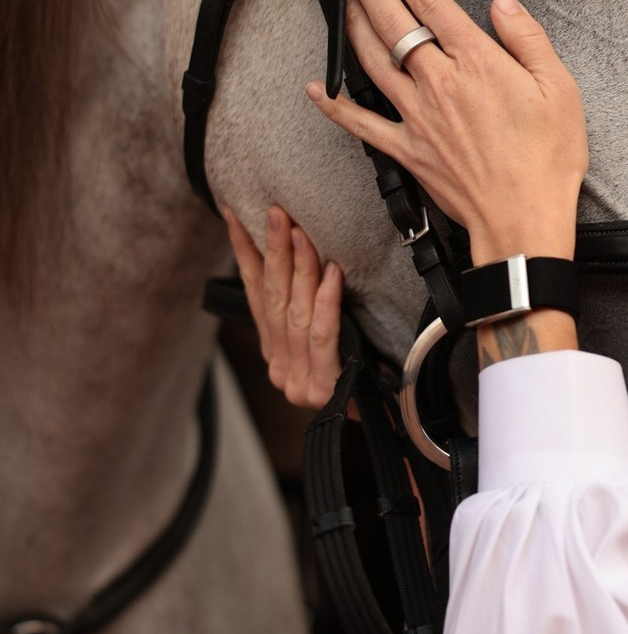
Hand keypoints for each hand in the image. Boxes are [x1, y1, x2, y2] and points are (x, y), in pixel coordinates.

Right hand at [223, 205, 343, 408]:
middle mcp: (279, 364)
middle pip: (272, 298)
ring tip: (302, 233)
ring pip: (294, 313)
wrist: (387, 422)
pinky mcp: (322, 388)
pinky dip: (326, 303)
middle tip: (274, 211)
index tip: (234, 214)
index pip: (255, 293)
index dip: (244, 253)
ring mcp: (297, 380)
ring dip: (298, 269)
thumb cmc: (361, 374)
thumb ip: (306, 311)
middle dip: (272, 251)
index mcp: (273, 351)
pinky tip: (331, 274)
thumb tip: (300, 253)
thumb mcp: (328, 340)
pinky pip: (322, 336)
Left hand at [304, 0, 587, 266]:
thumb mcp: (560, 89)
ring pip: (372, 61)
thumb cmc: (547, 160)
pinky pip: (362, 125)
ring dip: (352, 27)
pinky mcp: (408, 151)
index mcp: (477, 62)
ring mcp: (417, 118)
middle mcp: (439, 83)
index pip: (430, 3)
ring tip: (342, 2)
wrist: (524, 220)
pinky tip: (316, 89)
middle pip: (393, 24)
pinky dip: (336, 106)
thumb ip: (528, 39)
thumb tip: (503, 4)